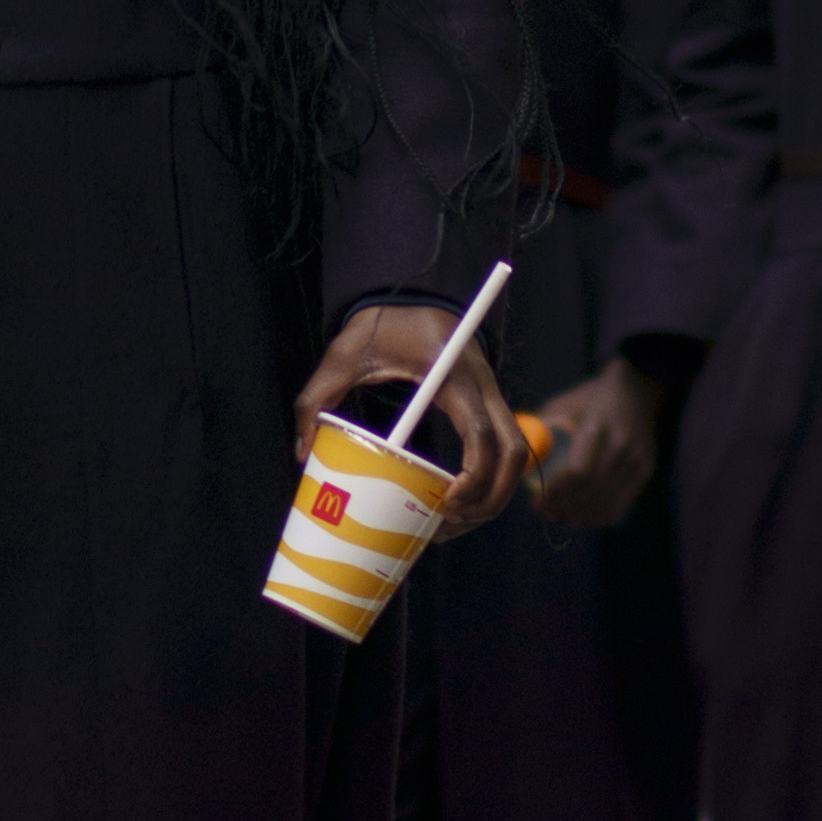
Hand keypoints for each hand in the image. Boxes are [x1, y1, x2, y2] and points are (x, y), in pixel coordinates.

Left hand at [302, 304, 518, 537]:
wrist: (412, 295)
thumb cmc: (379, 324)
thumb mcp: (343, 355)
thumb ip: (316, 398)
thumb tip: (303, 453)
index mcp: (453, 373)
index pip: (482, 432)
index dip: (475, 475)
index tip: (448, 503)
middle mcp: (483, 386)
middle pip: (515, 452)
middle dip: (490, 499)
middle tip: (448, 525)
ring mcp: (492, 395)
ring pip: (518, 455)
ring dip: (494, 496)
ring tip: (451, 525)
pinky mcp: (488, 405)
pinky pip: (505, 449)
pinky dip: (491, 481)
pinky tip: (456, 505)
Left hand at [520, 354, 662, 529]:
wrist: (636, 389)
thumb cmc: (589, 399)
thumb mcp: (562, 405)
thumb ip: (539, 431)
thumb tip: (514, 461)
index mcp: (596, 427)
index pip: (577, 473)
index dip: (556, 493)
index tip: (536, 500)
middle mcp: (620, 444)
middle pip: (590, 491)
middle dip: (564, 507)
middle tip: (544, 511)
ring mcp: (637, 458)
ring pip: (606, 501)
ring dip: (580, 515)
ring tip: (559, 516)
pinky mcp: (646, 468)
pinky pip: (623, 503)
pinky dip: (601, 516)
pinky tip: (582, 518)